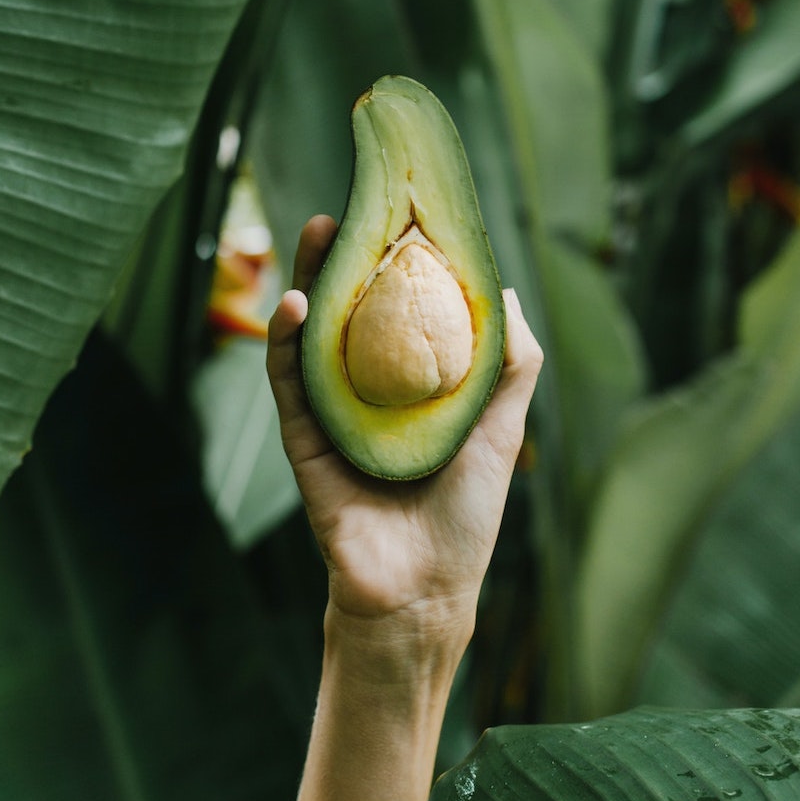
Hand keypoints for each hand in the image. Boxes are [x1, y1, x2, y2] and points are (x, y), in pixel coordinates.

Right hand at [266, 215, 542, 686]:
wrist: (426, 590)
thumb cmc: (468, 515)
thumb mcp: (502, 429)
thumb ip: (511, 363)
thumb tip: (505, 290)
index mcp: (413, 387)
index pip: (398, 310)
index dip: (395, 263)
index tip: (398, 214)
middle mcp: (368, 393)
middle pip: (349, 311)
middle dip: (344, 259)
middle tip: (345, 211)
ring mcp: (331, 414)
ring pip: (312, 336)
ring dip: (309, 282)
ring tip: (318, 235)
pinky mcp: (304, 440)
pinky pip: (289, 383)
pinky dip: (287, 342)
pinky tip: (298, 304)